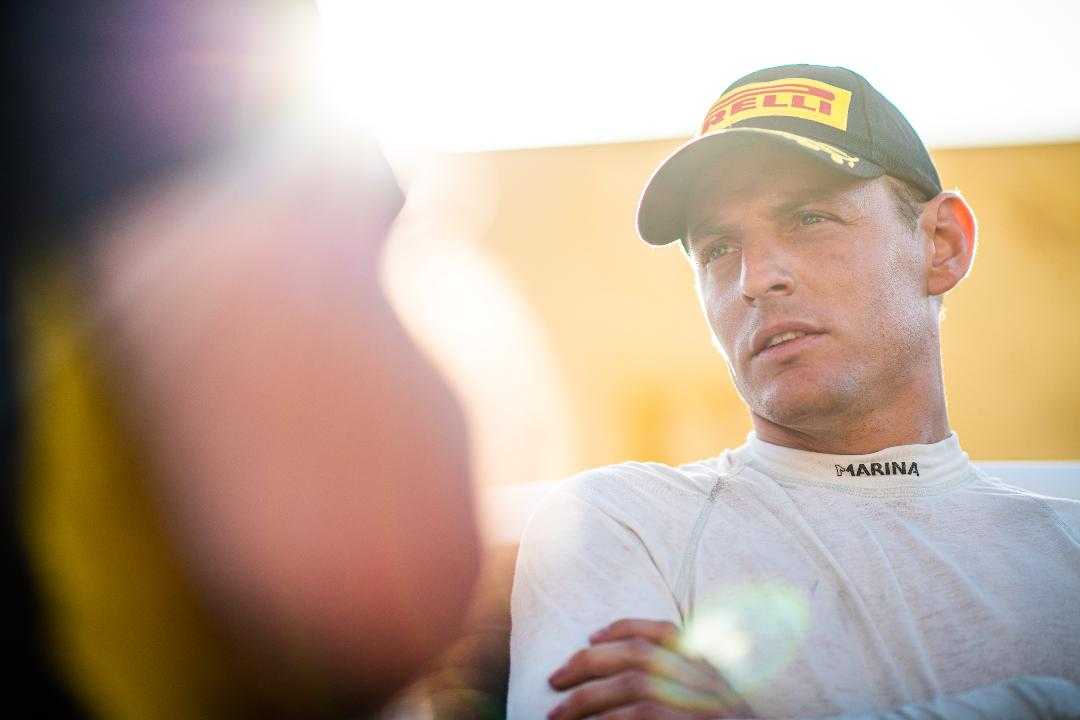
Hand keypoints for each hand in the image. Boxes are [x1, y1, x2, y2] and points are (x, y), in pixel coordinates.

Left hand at [547, 618, 753, 718]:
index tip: (590, 637)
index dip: (624, 628)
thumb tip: (618, 679)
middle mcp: (711, 682)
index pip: (666, 631)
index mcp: (711, 671)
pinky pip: (643, 716)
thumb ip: (679, 685)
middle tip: (554, 680)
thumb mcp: (707, 706)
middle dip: (589, 664)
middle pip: (641, 655)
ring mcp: (707, 707)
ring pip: (637, 685)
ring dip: (587, 699)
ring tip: (557, 715)